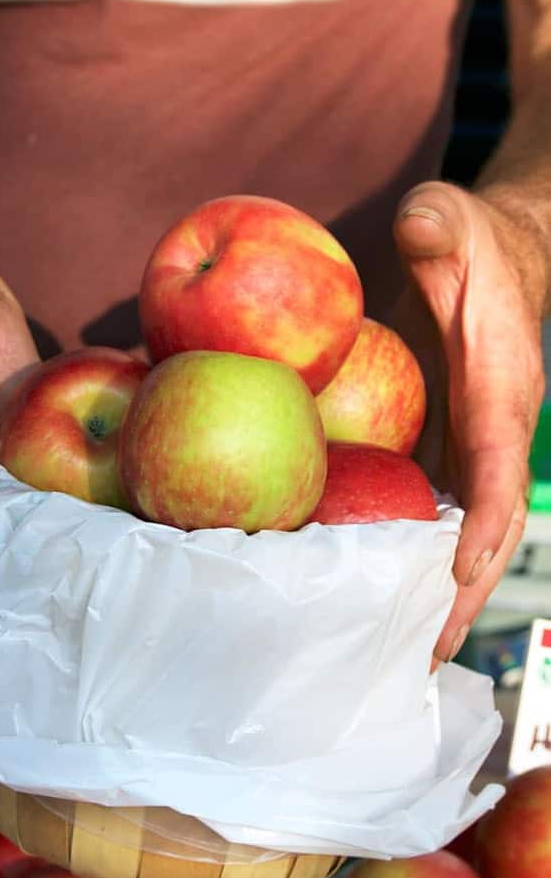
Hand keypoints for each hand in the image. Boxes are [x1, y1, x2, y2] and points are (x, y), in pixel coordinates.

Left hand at [392, 181, 545, 667]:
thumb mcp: (453, 220)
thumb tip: (420, 227)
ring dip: (434, 593)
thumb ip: (439, 224)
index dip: (485, 518)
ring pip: (460, 534)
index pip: (500, 462)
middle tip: (423, 657)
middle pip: (487, 528)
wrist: (488, 256)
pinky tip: (376, 591)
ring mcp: (469, 448)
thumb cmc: (470, 241)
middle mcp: (492, 432)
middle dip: (460, 593)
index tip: (456, 570)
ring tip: (399, 655)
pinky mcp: (443, 447)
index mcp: (503, 388)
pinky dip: (410, 555)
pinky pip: (430, 510)